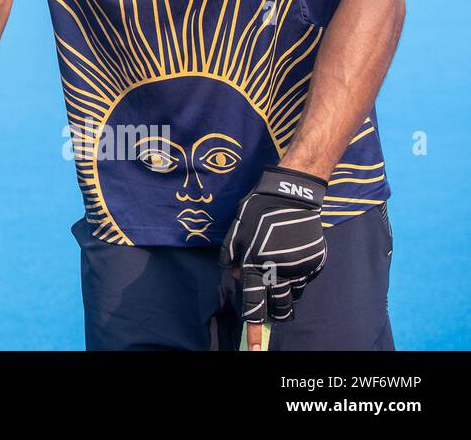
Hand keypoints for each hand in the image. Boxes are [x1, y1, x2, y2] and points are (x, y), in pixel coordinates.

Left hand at [220, 165, 328, 349]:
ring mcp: (299, 269)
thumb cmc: (257, 211)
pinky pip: (304, 278)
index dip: (254, 329)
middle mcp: (278, 272)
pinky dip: (296, 273)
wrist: (292, 196)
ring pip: (292, 293)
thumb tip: (233, 275)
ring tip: (279, 267)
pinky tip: (290, 254)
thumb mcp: (235, 231)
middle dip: (274, 312)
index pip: (253, 305)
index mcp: (255, 266)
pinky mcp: (314, 263)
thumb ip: (231, 256)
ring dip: (284, 289)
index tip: (256, 349)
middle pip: (278, 307)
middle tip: (272, 309)